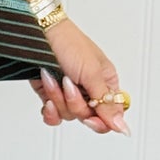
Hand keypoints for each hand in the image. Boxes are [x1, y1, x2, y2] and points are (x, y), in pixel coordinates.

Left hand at [27, 19, 131, 134]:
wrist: (38, 33)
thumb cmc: (69, 43)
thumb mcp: (92, 74)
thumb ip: (106, 103)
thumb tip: (122, 127)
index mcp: (106, 83)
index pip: (110, 115)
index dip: (100, 121)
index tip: (90, 118)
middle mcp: (89, 90)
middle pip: (87, 117)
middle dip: (74, 103)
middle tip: (68, 85)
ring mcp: (69, 93)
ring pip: (68, 115)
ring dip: (58, 98)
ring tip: (53, 78)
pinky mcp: (51, 95)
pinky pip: (53, 116)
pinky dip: (49, 109)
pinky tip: (47, 98)